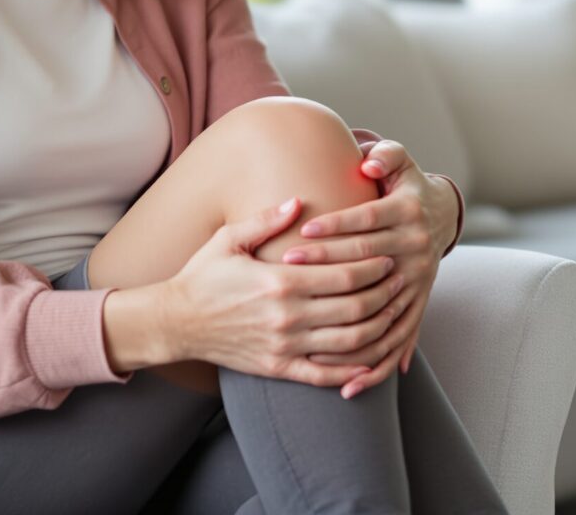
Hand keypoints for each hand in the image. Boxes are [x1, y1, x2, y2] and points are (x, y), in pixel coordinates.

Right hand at [160, 197, 408, 390]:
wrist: (175, 322)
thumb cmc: (202, 276)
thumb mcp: (229, 239)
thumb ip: (266, 220)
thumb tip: (298, 201)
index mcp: (280, 281)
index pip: (344, 275)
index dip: (373, 267)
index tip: (388, 257)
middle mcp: (288, 316)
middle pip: (355, 308)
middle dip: (384, 294)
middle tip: (400, 282)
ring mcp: (285, 345)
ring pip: (348, 343)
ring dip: (378, 329)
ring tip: (393, 315)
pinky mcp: (278, 368)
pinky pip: (325, 375)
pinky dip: (353, 371)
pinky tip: (371, 362)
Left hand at [281, 139, 457, 397]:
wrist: (439, 215)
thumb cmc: (405, 185)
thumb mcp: (400, 162)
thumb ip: (385, 156)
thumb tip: (368, 163)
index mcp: (408, 214)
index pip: (367, 222)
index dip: (335, 228)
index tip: (301, 234)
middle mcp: (414, 251)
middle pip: (366, 264)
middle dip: (325, 268)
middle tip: (285, 270)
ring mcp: (416, 283)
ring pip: (380, 309)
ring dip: (345, 322)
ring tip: (307, 332)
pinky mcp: (416, 306)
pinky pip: (397, 341)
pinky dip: (376, 364)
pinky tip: (348, 385)